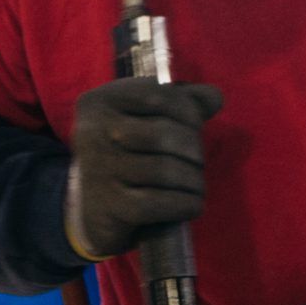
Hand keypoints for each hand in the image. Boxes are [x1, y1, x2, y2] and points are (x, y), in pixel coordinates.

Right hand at [66, 79, 224, 258]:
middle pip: (162, 134)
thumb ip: (181, 101)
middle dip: (193, 149)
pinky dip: (184, 204)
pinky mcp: (107, 207)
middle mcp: (93, 132)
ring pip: (163, 171)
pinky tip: (192, 204)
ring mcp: (98, 171)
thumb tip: (214, 97)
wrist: (92, 209)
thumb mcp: (144, 117)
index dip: (189, 111)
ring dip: (193, 180)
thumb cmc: (126, 153)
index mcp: (100, 101)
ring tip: (196, 184)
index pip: (157, 95)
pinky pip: (157, 203)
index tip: (195, 127)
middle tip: (198, 162)